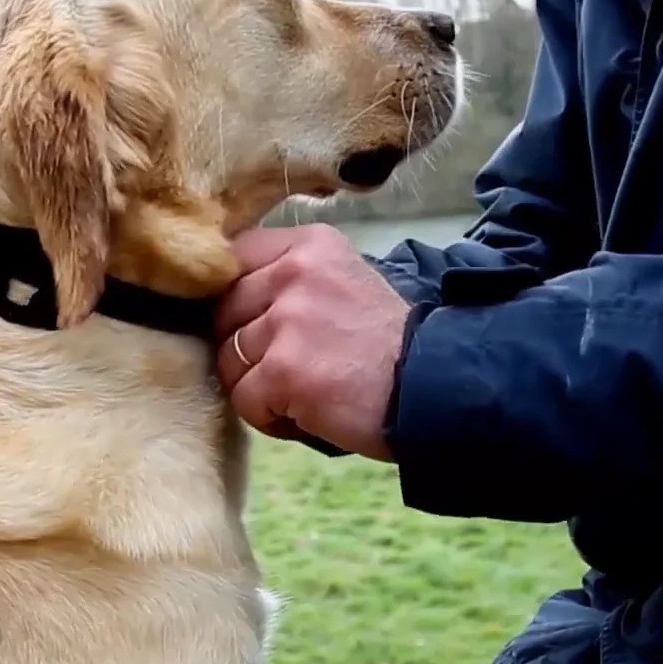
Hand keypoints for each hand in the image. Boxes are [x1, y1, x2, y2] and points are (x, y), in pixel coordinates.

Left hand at [215, 225, 409, 460]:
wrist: (437, 388)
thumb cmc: (389, 346)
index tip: (260, 324)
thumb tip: (227, 298)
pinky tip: (308, 414)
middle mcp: (295, 272)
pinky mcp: (284, 370)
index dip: (237, 300)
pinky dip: (271, 417)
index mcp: (310, 245)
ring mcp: (288, 321)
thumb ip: (292, 280)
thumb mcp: (344, 283)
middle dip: (247, 347)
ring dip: (258, 386)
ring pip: (230, 359)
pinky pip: (244, 400)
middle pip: (225, 312)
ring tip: (304, 394)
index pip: (235, 259)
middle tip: (292, 368)